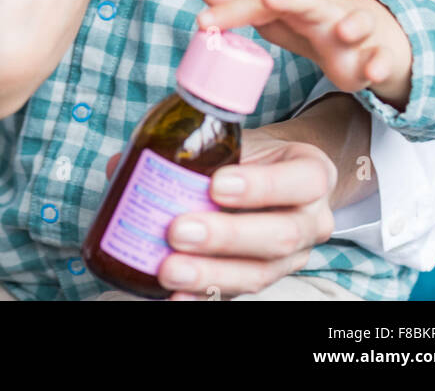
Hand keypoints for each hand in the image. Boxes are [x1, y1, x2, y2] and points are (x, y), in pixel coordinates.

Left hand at [102, 123, 336, 300]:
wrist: (277, 178)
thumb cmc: (254, 155)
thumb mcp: (239, 138)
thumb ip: (193, 143)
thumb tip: (122, 163)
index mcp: (312, 175)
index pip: (301, 180)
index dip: (261, 187)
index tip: (216, 184)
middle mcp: (311, 221)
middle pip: (279, 236)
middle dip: (224, 237)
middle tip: (177, 230)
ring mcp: (291, 259)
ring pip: (258, 274)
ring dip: (209, 274)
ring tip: (168, 268)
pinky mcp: (264, 280)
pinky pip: (237, 294)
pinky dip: (203, 297)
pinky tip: (175, 298)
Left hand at [196, 0, 412, 109]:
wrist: (376, 33)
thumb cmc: (318, 22)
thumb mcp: (280, 13)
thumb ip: (242, 2)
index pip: (261, 1)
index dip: (233, 10)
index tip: (203, 21)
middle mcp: (326, 9)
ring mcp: (356, 31)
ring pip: (356, 23)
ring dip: (352, 26)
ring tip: (344, 32)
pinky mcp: (377, 54)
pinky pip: (381, 58)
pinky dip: (380, 64)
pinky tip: (373, 72)